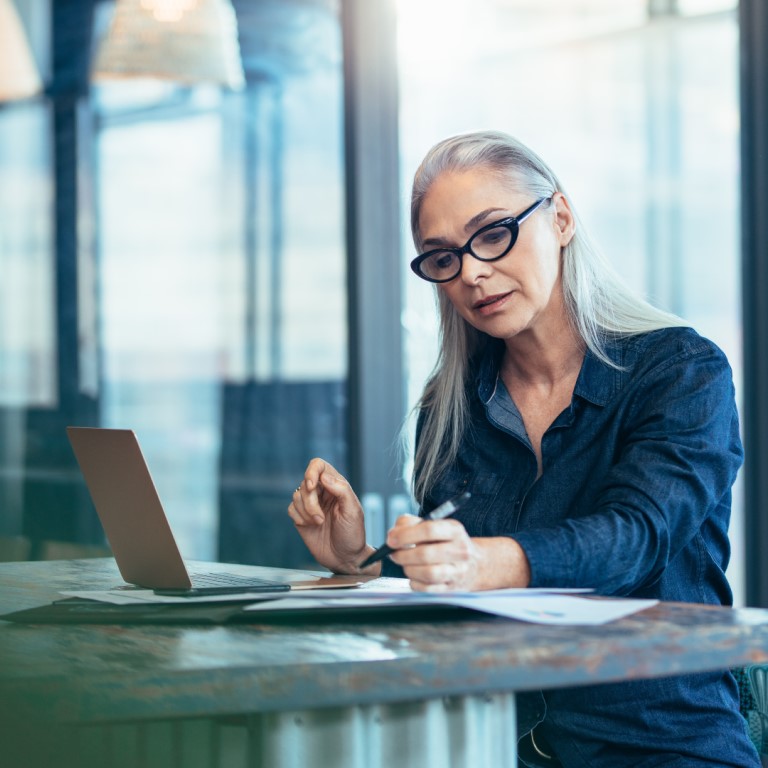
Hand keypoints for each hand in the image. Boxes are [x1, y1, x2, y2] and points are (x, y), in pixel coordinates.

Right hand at [287, 458, 380, 575]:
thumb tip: (323, 477)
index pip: (318, 465)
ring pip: (296, 495)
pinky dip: (299, 518)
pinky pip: (291, 508)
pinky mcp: (301, 517)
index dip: (311, 471)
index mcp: (336, 485)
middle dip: (310, 501)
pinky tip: (310, 526)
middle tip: (320, 518)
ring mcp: (311, 504)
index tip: (312, 486)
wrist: (345, 558)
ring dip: (306, 512)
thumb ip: (341, 490)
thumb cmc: (353, 534)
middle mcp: (322, 492)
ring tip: (319, 523)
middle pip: (305, 482)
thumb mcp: (353, 511)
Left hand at [387, 515, 530, 591]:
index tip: (391, 540)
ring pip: (427, 573)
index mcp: (454, 530)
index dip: (406, 535)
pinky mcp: (452, 588)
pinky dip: (415, 583)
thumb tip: (392, 535)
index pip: (429, 530)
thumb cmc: (444, 542)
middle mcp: (460, 550)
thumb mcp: (432, 525)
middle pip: (425, 554)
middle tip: (393, 554)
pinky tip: (414, 576)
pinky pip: (428, 589)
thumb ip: (409, 524)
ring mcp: (458, 571)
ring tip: (406, 565)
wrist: (474, 564)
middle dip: (403, 555)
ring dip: (409, 569)